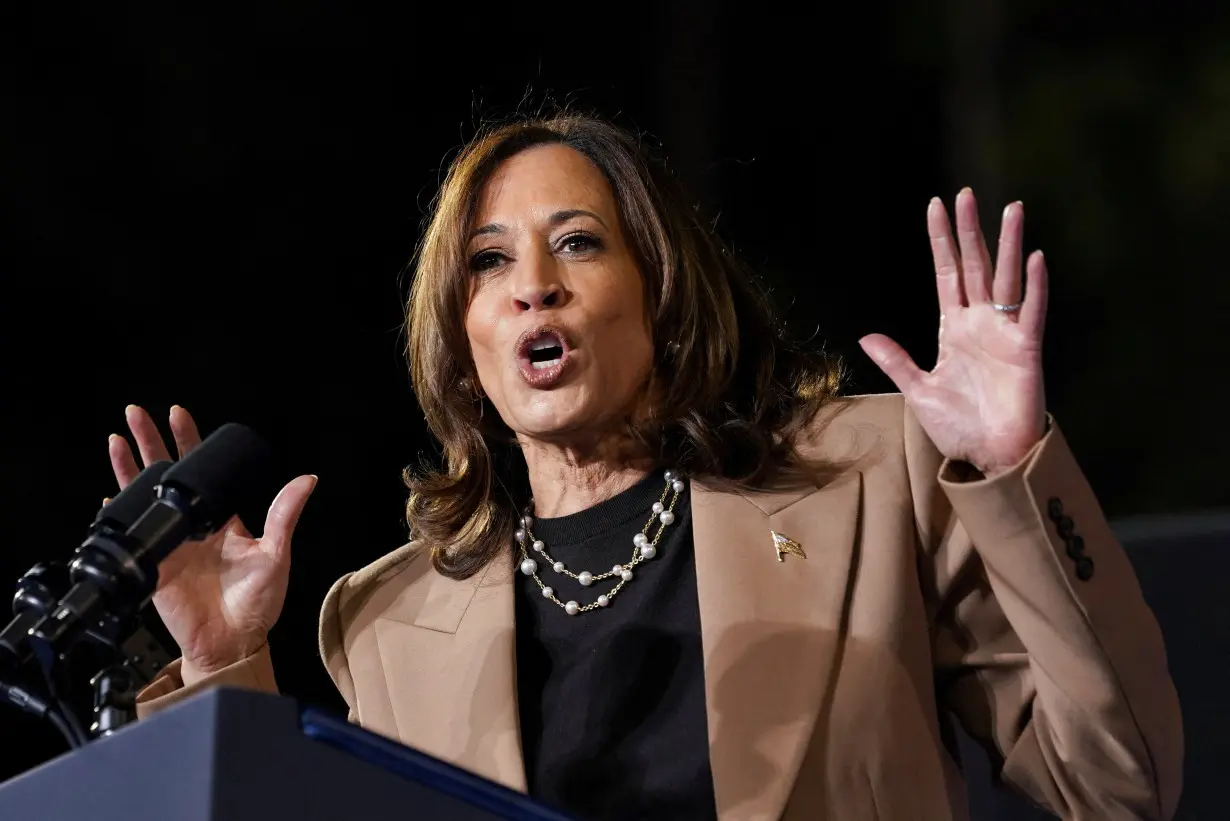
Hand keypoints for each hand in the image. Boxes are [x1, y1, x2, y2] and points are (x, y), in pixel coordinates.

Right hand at [108, 405, 316, 682]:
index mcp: (222, 518)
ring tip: (117, 439)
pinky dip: (119, 512)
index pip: (203, 471)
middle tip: (137, 414)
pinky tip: (110, 493)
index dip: (189, 441)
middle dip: (151, 443)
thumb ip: (284, 516)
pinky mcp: (154, 563)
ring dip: (129, 468)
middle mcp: (193, 525)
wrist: (232, 641)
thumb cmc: (258, 603)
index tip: (179, 414)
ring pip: (144, 496)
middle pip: (166, 475)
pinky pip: (132, 533)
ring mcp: (170, 542)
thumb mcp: (276, 554)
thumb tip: (307, 479)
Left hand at [859, 188, 1047, 474]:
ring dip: (1007, 245)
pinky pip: (1031, 313)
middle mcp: (980, 323)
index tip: (935, 207)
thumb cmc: (959, 425)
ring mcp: (1004, 334)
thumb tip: (866, 335)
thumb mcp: (919, 390)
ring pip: (1006, 279)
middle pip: (974, 266)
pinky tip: (1033, 258)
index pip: (946, 274)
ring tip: (1010, 209)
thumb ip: (897, 360)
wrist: (988, 456)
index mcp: (954, 328)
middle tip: (965, 195)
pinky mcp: (1025, 351)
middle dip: (969, 231)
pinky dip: (1034, 287)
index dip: (941, 242)